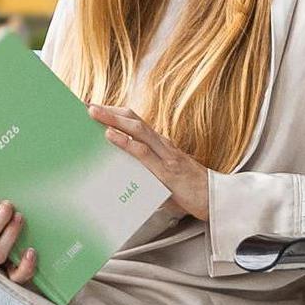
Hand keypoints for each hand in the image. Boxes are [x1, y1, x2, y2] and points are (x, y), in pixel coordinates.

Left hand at [87, 105, 209, 219]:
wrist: (217, 200)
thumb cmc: (190, 192)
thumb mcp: (164, 180)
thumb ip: (147, 176)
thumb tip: (125, 184)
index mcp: (162, 145)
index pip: (136, 122)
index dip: (116, 112)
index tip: (96, 106)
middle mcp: (163, 144)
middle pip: (133, 119)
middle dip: (110, 110)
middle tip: (87, 104)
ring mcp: (165, 154)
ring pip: (136, 129)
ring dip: (113, 119)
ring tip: (93, 112)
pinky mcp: (167, 169)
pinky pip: (143, 152)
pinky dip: (125, 141)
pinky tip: (110, 135)